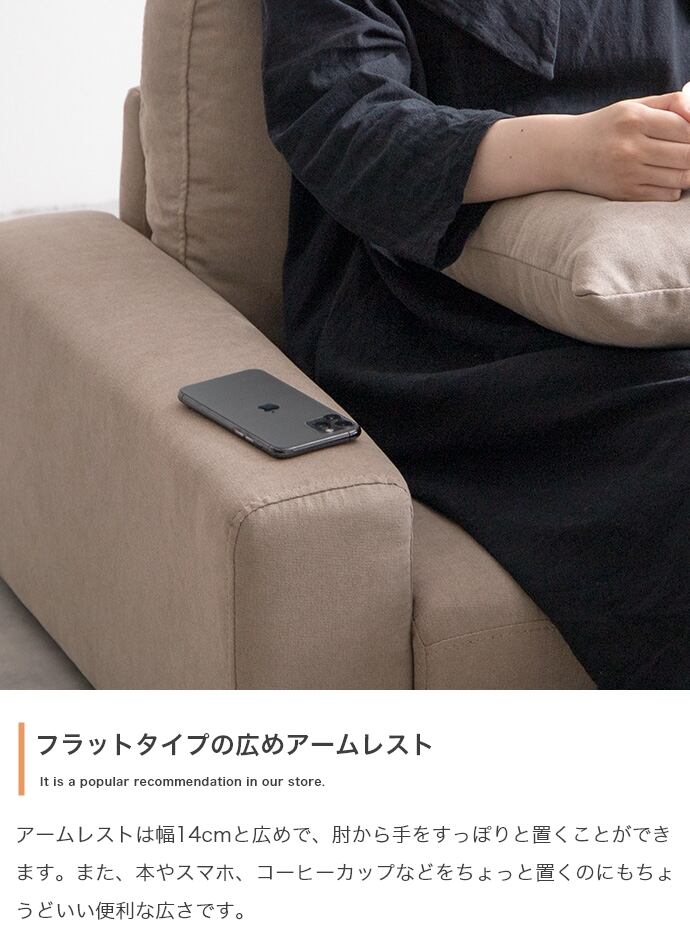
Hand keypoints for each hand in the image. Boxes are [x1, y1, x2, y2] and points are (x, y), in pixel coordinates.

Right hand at [566, 91, 689, 201]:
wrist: (565, 153)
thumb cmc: (607, 127)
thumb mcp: (634, 106)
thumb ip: (671, 104)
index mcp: (634, 119)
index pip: (685, 128)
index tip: (689, 137)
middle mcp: (630, 147)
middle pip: (687, 155)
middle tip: (687, 153)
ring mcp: (627, 174)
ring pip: (680, 178)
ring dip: (687, 172)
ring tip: (679, 165)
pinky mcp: (624, 193)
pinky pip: (666, 195)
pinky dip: (674, 188)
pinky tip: (665, 178)